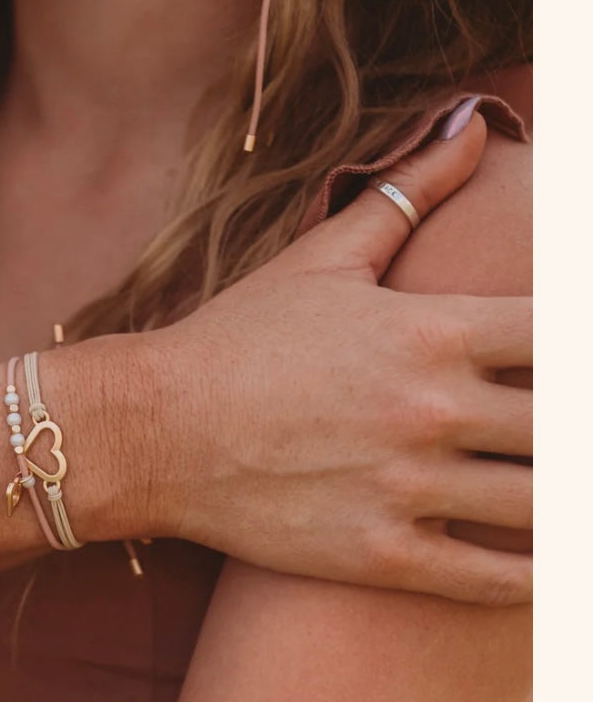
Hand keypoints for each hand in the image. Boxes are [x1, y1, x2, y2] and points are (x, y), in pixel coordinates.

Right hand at [145, 111, 529, 603]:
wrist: (150, 431)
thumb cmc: (233, 340)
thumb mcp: (319, 258)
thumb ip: (408, 194)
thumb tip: (476, 122)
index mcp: (431, 330)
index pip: (565, 335)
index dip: (582, 350)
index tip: (563, 363)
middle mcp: (430, 410)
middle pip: (567, 429)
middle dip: (574, 431)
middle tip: (556, 431)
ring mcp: (404, 487)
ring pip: (542, 506)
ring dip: (563, 504)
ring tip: (552, 491)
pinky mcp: (375, 554)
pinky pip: (486, 578)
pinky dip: (531, 577)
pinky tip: (542, 567)